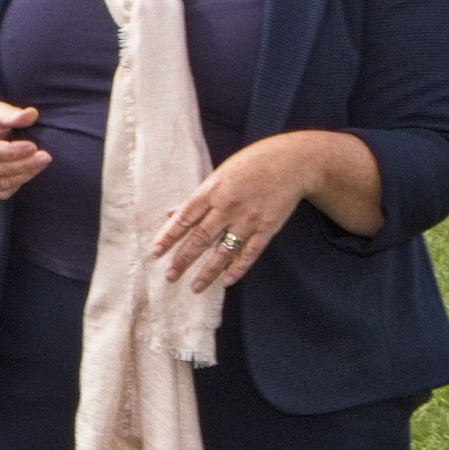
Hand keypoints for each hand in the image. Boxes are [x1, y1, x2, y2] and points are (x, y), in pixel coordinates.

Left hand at [148, 136, 311, 289]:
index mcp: (212, 191)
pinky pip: (249, 253)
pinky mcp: (267, 228)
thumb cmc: (252, 165)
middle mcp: (227, 207)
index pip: (184, 218)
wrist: (292, 162)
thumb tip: (172, 213)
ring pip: (224, 250)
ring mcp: (248, 219)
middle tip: (170, 276)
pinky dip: (238, 268)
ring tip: (195, 287)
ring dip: (208, 271)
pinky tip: (226, 281)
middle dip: (183, 259)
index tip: (155, 252)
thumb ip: (197, 198)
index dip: (169, 236)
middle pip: (201, 238)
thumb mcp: (220, 175)